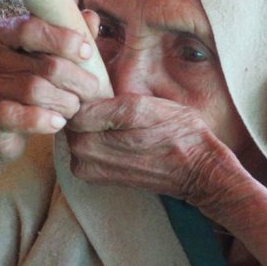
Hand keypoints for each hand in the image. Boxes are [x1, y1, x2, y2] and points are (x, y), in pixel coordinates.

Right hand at [0, 12, 100, 164]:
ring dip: (64, 101)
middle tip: (91, 91)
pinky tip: (57, 123)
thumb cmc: (23, 89)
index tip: (87, 52)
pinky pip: (16, 116)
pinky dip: (42, 119)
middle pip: (45, 65)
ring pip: (35, 90)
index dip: (63, 39)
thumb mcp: (44, 60)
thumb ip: (66, 40)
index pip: (31, 28)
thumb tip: (89, 17)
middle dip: (76, 79)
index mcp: (4, 37)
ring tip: (73, 108)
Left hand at [66, 95, 241, 208]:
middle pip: (69, 120)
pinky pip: (82, 149)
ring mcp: (88, 170)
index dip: (86, 92)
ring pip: (75, 134)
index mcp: (92, 137)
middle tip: (112, 101)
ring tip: (118, 120)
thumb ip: (103, 104)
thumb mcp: (143, 106)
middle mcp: (85, 157)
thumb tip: (75, 98)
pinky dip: (94, 138)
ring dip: (90, 125)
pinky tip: (118, 134)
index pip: (70, 104)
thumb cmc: (177, 132)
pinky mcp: (96, 177)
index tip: (104, 88)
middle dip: (86, 108)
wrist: (196, 170)